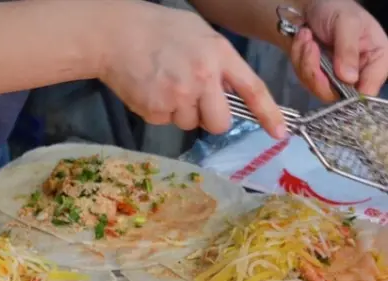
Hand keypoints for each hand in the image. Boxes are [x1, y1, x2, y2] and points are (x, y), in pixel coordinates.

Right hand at [99, 1, 285, 137]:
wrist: (116, 36)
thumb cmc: (158, 30)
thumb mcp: (199, 35)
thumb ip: (218, 62)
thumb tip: (229, 91)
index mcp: (218, 55)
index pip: (253, 89)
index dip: (268, 114)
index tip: (279, 133)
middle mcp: (203, 78)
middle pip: (220, 122)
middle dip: (211, 118)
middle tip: (195, 102)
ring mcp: (179, 97)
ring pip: (190, 124)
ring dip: (181, 112)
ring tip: (164, 86)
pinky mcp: (156, 111)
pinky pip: (166, 122)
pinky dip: (160, 111)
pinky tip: (150, 90)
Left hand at [292, 0, 387, 100]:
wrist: (310, 8)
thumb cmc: (336, 9)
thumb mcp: (347, 23)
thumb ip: (348, 50)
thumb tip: (349, 78)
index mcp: (377, 59)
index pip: (368, 89)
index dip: (351, 94)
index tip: (334, 78)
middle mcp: (358, 73)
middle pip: (338, 94)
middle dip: (318, 71)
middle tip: (310, 46)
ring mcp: (336, 78)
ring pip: (317, 87)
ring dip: (306, 62)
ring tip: (306, 38)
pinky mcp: (317, 79)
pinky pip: (304, 80)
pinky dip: (299, 60)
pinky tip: (303, 42)